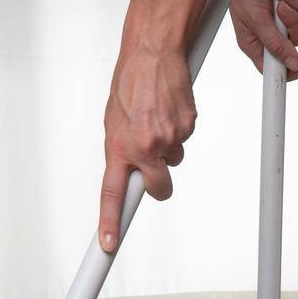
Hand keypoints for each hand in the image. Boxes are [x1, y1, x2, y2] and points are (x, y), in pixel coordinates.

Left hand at [100, 45, 195, 251]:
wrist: (153, 52)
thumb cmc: (130, 84)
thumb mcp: (114, 120)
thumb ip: (121, 150)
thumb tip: (129, 173)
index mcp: (119, 147)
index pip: (113, 195)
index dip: (110, 223)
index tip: (107, 246)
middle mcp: (145, 147)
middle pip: (160, 190)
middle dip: (159, 183)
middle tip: (154, 163)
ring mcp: (169, 139)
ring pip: (174, 161)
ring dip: (168, 146)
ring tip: (157, 117)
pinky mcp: (189, 127)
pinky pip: (185, 140)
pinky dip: (179, 128)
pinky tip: (169, 108)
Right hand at [230, 0, 297, 79]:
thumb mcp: (255, 20)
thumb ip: (274, 44)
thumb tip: (290, 64)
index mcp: (256, 43)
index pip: (275, 68)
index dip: (290, 71)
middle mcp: (270, 32)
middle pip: (295, 43)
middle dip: (292, 26)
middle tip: (282, 12)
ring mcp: (281, 18)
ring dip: (292, 6)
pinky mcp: (290, 4)